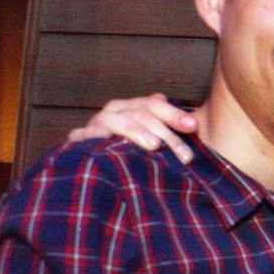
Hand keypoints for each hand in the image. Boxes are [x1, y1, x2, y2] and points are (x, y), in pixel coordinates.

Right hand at [67, 93, 198, 163]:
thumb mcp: (156, 140)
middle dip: (166, 134)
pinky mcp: (78, 140)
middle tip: (185, 155)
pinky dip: (92, 135)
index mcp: (131, 108)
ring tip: (155, 146)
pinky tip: (106, 138)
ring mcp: (95, 125)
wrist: (100, 168)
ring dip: (135, 131)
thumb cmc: (135, 153)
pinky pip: (81, 135)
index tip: (194, 127)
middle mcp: (114, 112)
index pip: (154, 105)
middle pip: (140, 114)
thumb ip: (166, 126)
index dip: (174, 114)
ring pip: (115, 120)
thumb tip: (178, 110)